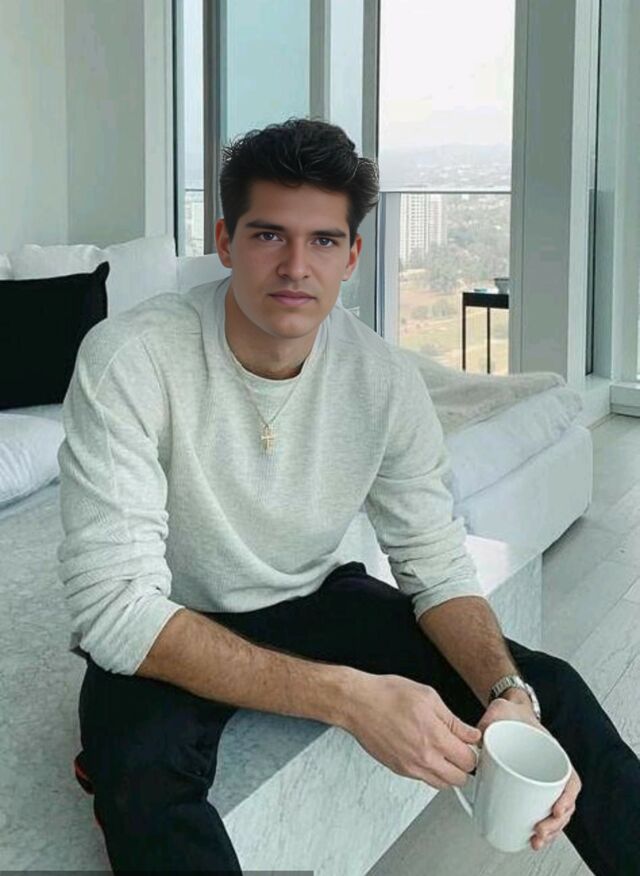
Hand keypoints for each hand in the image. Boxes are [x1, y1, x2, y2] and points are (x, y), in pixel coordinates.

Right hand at [344, 673, 481, 788]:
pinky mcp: (398, 770)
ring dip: (447, 771)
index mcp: (434, 736)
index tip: (469, 742)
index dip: (473, 750)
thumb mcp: (428, 696)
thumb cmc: (387, 695)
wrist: (357, 703)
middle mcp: (423, 757)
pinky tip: (425, 752)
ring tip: (442, 752)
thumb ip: (453, 720)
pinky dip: (430, 771)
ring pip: (442, 784)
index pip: (469, 760)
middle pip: (459, 778)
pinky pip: (423, 780)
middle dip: (463, 764)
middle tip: (457, 748)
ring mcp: (410, 767)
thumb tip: (471, 735)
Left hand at [476, 695, 581, 851]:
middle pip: (564, 803)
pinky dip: (538, 826)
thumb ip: (490, 718)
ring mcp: (541, 780)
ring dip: (548, 831)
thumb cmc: (510, 714)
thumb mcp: (501, 710)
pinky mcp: (528, 788)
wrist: (508, 713)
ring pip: (555, 813)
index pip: (570, 779)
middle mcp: (551, 769)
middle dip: (554, 824)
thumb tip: (479, 735)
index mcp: (552, 752)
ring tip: (536, 841)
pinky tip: (531, 837)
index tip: (557, 810)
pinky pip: (540, 810)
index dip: (567, 798)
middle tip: (539, 832)